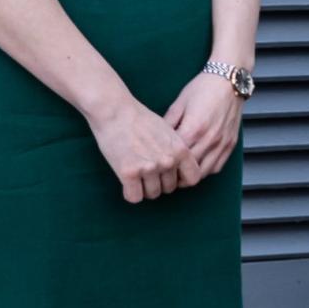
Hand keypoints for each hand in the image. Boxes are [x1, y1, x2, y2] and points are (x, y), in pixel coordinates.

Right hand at [88, 94, 202, 203]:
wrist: (115, 111)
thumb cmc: (140, 119)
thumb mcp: (169, 132)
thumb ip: (176, 150)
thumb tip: (179, 169)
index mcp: (181, 150)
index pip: (193, 179)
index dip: (181, 180)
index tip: (170, 176)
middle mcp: (168, 161)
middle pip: (169, 188)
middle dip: (159, 183)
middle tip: (147, 172)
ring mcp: (149, 168)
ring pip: (152, 194)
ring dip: (144, 188)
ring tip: (136, 175)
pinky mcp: (128, 172)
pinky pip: (134, 197)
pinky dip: (130, 193)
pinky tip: (126, 182)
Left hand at [166, 68, 245, 179]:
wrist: (229, 81)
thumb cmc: (202, 89)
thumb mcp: (179, 104)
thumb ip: (167, 124)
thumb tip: (156, 141)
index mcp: (193, 129)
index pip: (175, 158)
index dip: (163, 165)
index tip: (155, 167)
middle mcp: (209, 139)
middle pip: (189, 169)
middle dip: (175, 175)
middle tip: (164, 174)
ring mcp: (222, 143)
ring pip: (204, 172)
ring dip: (191, 176)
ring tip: (179, 174)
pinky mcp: (230, 144)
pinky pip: (217, 167)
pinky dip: (205, 170)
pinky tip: (197, 166)